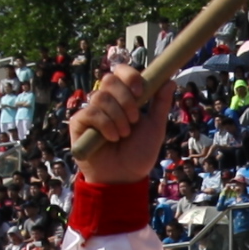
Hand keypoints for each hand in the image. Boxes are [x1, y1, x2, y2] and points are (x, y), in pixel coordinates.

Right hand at [69, 61, 169, 184]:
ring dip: (118, 117)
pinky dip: (106, 125)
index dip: (130, 76)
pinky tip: (111, 138)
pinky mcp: (79, 123)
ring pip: (101, 96)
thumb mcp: (155, 127)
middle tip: (134, 119)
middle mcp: (106, 100)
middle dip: (126, 99)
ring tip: (123, 135)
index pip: (122, 72)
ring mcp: (91, 110)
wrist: (124, 177)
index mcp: (124, 97)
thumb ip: (161, 103)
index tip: (140, 91)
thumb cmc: (139, 153)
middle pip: (110, 79)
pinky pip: (91, 112)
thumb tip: (169, 80)